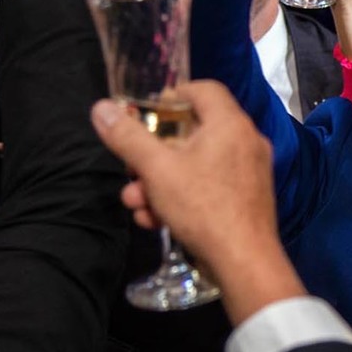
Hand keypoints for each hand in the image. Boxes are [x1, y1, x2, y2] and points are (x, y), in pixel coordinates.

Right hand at [91, 81, 303, 324]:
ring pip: (196, 164)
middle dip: (152, 154)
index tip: (147, 112)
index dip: (172, 95)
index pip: (203, 90)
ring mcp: (249, 171)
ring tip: (135, 202)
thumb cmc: (203, 207)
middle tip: (131, 170)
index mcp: (230, 124)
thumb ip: (128, 137)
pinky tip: (154, 220)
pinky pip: (210, 186)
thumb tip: (101, 108)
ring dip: (160, 181)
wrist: (245, 261)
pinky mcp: (247, 198)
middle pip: (193, 132)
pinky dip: (182, 196)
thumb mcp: (157, 170)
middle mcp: (246, 141)